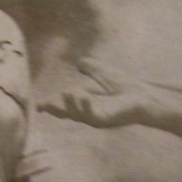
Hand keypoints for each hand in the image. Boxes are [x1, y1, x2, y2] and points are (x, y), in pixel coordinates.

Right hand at [37, 57, 163, 128]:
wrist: (143, 95)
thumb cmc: (125, 87)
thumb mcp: (102, 73)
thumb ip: (90, 68)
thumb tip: (78, 62)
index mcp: (86, 104)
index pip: (65, 106)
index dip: (52, 106)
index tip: (38, 105)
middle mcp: (88, 113)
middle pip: (67, 113)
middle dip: (55, 109)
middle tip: (43, 104)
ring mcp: (97, 118)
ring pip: (77, 114)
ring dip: (69, 105)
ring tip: (64, 93)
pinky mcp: (106, 120)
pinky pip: (91, 115)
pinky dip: (85, 106)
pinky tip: (80, 95)